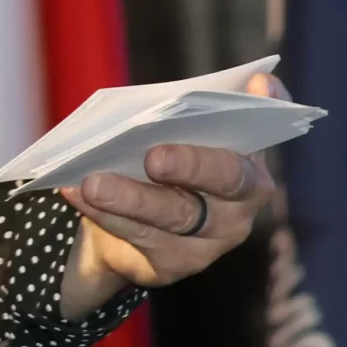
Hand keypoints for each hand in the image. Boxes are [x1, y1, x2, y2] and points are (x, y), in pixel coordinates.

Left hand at [57, 72, 286, 316]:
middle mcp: (241, 200)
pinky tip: (77, 193)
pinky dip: (104, 213)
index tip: (258, 84)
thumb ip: (170, 112)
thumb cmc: (147, 162)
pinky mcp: (178, 263)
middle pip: (227, 178)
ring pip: (175, 214)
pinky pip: (141, 237)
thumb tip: (159, 99)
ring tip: (92, 183)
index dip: (269, 104)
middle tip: (154, 158)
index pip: (265, 125)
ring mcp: (214, 237)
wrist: (120, 222)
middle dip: (191, 164)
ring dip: (130, 197)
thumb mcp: (159, 135)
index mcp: (244, 156)